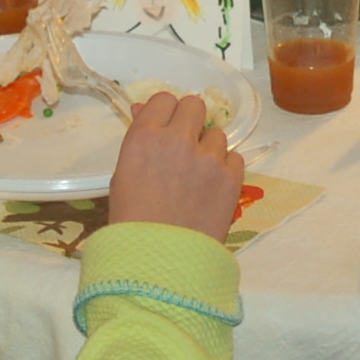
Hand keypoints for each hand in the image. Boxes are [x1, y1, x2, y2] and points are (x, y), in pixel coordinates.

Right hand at [107, 91, 245, 239]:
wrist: (159, 260)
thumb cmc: (132, 221)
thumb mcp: (123, 174)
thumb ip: (140, 138)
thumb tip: (143, 109)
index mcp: (144, 136)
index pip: (164, 99)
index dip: (166, 113)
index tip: (166, 127)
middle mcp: (177, 139)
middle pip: (195, 105)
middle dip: (190, 121)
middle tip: (185, 145)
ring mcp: (208, 157)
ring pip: (217, 133)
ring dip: (209, 148)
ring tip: (198, 175)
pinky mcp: (231, 177)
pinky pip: (235, 157)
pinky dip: (226, 168)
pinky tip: (212, 187)